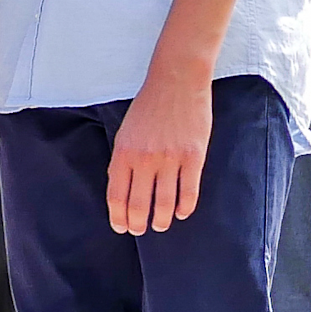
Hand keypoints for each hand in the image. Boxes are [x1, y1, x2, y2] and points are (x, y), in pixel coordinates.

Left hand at [109, 70, 210, 234]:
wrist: (176, 82)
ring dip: (161, 220)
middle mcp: (144, 159)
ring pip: (164, 203)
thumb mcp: (125, 132)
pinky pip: (189, 192)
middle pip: (138, 204)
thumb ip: (123, 160)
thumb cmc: (149, 107)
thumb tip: (121, 190)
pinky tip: (181, 213)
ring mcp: (170, 158)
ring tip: (160, 225)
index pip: (117, 196)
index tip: (121, 227)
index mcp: (123, 153)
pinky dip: (184, 208)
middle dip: (138, 224)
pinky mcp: (194, 156)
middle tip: (141, 230)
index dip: (118, 217)